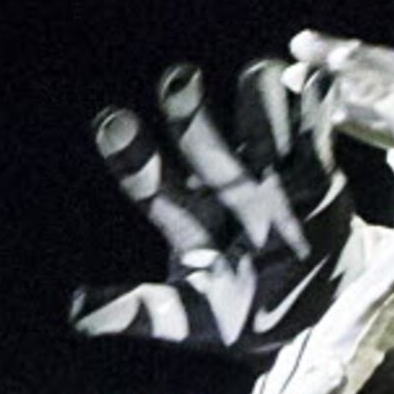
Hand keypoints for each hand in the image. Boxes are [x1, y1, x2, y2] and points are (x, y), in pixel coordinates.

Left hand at [69, 59, 355, 360]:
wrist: (318, 318)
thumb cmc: (245, 321)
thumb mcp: (194, 322)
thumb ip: (142, 313)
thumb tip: (75, 314)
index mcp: (188, 223)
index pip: (154, 188)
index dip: (133, 158)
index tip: (110, 122)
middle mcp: (223, 190)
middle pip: (206, 150)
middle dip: (191, 117)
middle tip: (178, 81)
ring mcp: (271, 177)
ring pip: (259, 130)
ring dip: (257, 101)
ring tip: (259, 71)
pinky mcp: (316, 175)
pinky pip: (315, 137)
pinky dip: (315, 109)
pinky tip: (314, 81)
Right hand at [158, 229, 393, 393]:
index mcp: (346, 364)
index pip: (390, 321)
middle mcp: (319, 363)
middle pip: (361, 314)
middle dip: (390, 277)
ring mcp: (294, 390)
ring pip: (331, 344)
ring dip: (359, 313)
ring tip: (392, 281)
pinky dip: (314, 390)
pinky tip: (332, 376)